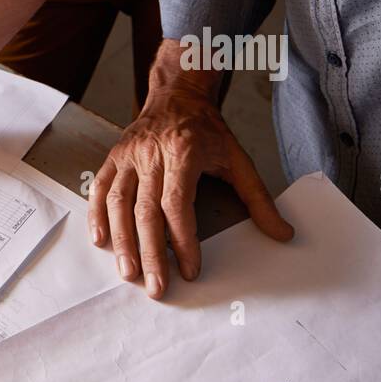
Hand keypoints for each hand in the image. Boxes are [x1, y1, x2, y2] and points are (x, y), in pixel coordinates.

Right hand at [88, 52, 292, 298]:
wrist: (177, 94)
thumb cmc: (207, 129)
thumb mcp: (237, 158)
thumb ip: (259, 199)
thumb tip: (283, 234)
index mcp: (183, 152)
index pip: (177, 203)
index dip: (182, 239)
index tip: (190, 270)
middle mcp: (151, 154)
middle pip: (145, 210)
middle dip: (150, 252)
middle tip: (157, 288)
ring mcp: (129, 155)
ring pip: (118, 202)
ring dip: (122, 240)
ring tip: (128, 273)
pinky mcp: (114, 156)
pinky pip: (100, 187)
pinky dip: (97, 214)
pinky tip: (100, 240)